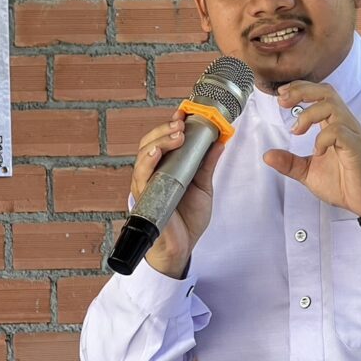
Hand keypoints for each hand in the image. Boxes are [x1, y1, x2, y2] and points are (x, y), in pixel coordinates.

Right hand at [131, 110, 223, 278]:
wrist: (181, 248)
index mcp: (167, 167)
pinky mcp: (145, 197)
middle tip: (182, 122)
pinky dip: (147, 162)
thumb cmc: (187, 219)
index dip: (171, 124)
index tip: (185, 112)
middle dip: (165, 128)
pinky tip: (155, 153)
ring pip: (144, 154)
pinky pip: (141, 176)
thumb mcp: (203, 187)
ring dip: (159, 140)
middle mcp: (154, 172)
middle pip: (151, 141)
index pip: (164, 139)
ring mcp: (147, 183)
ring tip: (176, 134)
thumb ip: (207, 165)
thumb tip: (219, 141)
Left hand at [263, 81, 360, 219]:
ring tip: (297, 131)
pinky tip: (317, 152)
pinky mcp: (356, 149)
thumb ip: (289, 163)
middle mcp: (345, 125)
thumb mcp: (309, 172)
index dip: (300, 89)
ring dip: (309, 114)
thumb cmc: (344, 183)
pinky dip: (323, 138)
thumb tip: (267, 155)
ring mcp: (352, 135)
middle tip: (283, 102)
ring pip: (332, 106)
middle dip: (302, 91)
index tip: (282, 96)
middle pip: (326, 92)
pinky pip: (339, 131)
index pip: (320, 94)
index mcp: (334, 125)